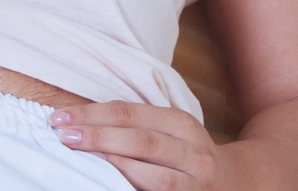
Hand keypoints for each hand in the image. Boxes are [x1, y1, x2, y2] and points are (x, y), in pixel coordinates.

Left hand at [50, 102, 223, 189]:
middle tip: (63, 136)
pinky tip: (111, 185)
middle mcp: (193, 151)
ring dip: (115, 167)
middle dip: (97, 137)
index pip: (129, 114)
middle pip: (140, 141)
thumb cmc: (185, 153)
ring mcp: (197, 182)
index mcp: (182, 123)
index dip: (91, 115)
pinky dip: (133, 188)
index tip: (59, 118)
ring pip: (153, 175)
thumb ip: (134, 125)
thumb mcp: (169, 131)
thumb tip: (78, 122)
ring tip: (83, 160)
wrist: (238, 182)